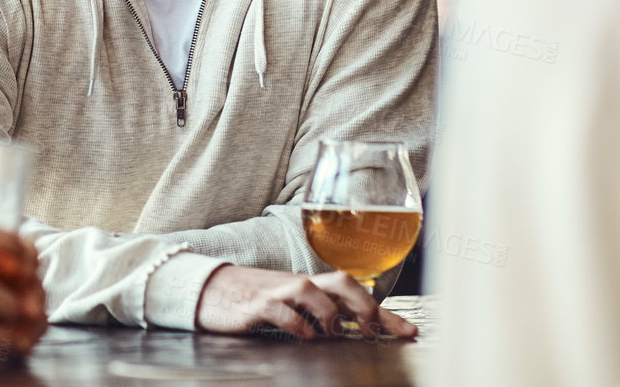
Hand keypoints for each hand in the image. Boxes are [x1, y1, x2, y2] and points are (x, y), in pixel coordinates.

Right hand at [195, 265, 417, 340]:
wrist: (209, 289)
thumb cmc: (253, 299)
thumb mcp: (291, 304)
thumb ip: (319, 312)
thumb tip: (353, 330)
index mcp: (311, 286)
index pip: (356, 293)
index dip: (386, 313)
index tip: (410, 332)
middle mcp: (299, 284)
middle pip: (341, 282)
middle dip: (364, 305)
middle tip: (374, 330)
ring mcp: (278, 291)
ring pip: (313, 290)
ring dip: (330, 314)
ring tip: (335, 332)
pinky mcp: (256, 304)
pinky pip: (282, 311)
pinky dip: (297, 324)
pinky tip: (304, 336)